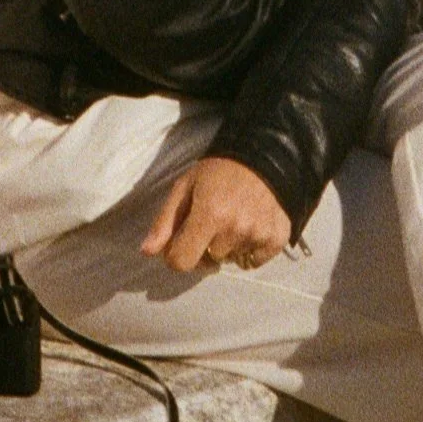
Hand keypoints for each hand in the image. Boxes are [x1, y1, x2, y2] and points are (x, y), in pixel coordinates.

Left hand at [141, 156, 291, 273]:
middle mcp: (235, 228)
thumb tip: (146, 252)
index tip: (183, 241)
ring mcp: (257, 235)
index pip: (182, 261)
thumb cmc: (219, 171)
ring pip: (230, 260)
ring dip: (228, 246)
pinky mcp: (276, 240)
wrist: (265, 158)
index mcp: (209, 214)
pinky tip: (250, 226)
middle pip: (208, 260)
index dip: (177, 255)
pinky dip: (249, 250)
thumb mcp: (185, 187)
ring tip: (235, 218)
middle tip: (215, 218)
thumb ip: (165, 221)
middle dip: (206, 244)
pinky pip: (252, 263)